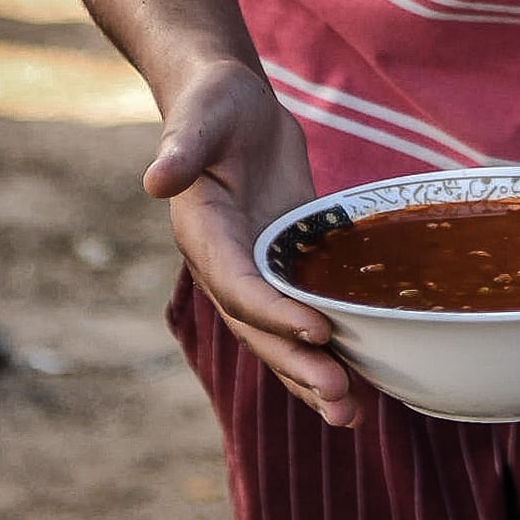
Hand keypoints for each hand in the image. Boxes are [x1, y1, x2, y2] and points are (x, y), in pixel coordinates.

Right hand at [147, 60, 352, 425]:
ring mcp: (260, 271)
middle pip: (261, 329)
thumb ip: (181, 148)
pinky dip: (331, 350)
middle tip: (340, 397)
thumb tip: (155, 179)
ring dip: (313, 376)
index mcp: (204, 236)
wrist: (233, 105)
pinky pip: (307, 315)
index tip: (316, 329)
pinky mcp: (289, 265)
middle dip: (298, 365)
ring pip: (283, 338)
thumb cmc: (213, 104)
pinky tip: (364, 384)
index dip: (274, 311)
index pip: (238, 285)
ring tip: (350, 415)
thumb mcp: (200, 117)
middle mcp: (228, 266)